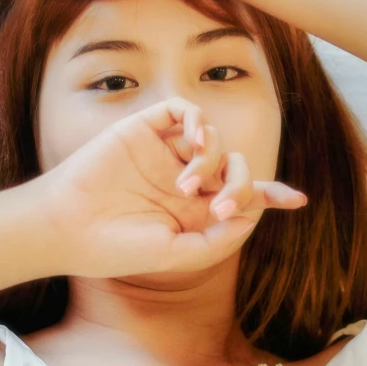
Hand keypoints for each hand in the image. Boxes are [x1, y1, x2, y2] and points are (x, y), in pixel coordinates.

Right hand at [26, 97, 306, 278]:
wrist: (69, 228)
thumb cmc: (118, 248)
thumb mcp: (177, 254)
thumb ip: (219, 239)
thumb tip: (253, 214)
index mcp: (194, 212)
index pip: (240, 197)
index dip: (269, 195)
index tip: (297, 199)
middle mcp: (184, 180)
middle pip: (234, 167)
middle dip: (242, 183)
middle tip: (222, 205)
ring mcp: (165, 154)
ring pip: (212, 139)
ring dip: (212, 162)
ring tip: (185, 187)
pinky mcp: (144, 130)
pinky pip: (182, 111)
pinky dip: (195, 121)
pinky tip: (191, 141)